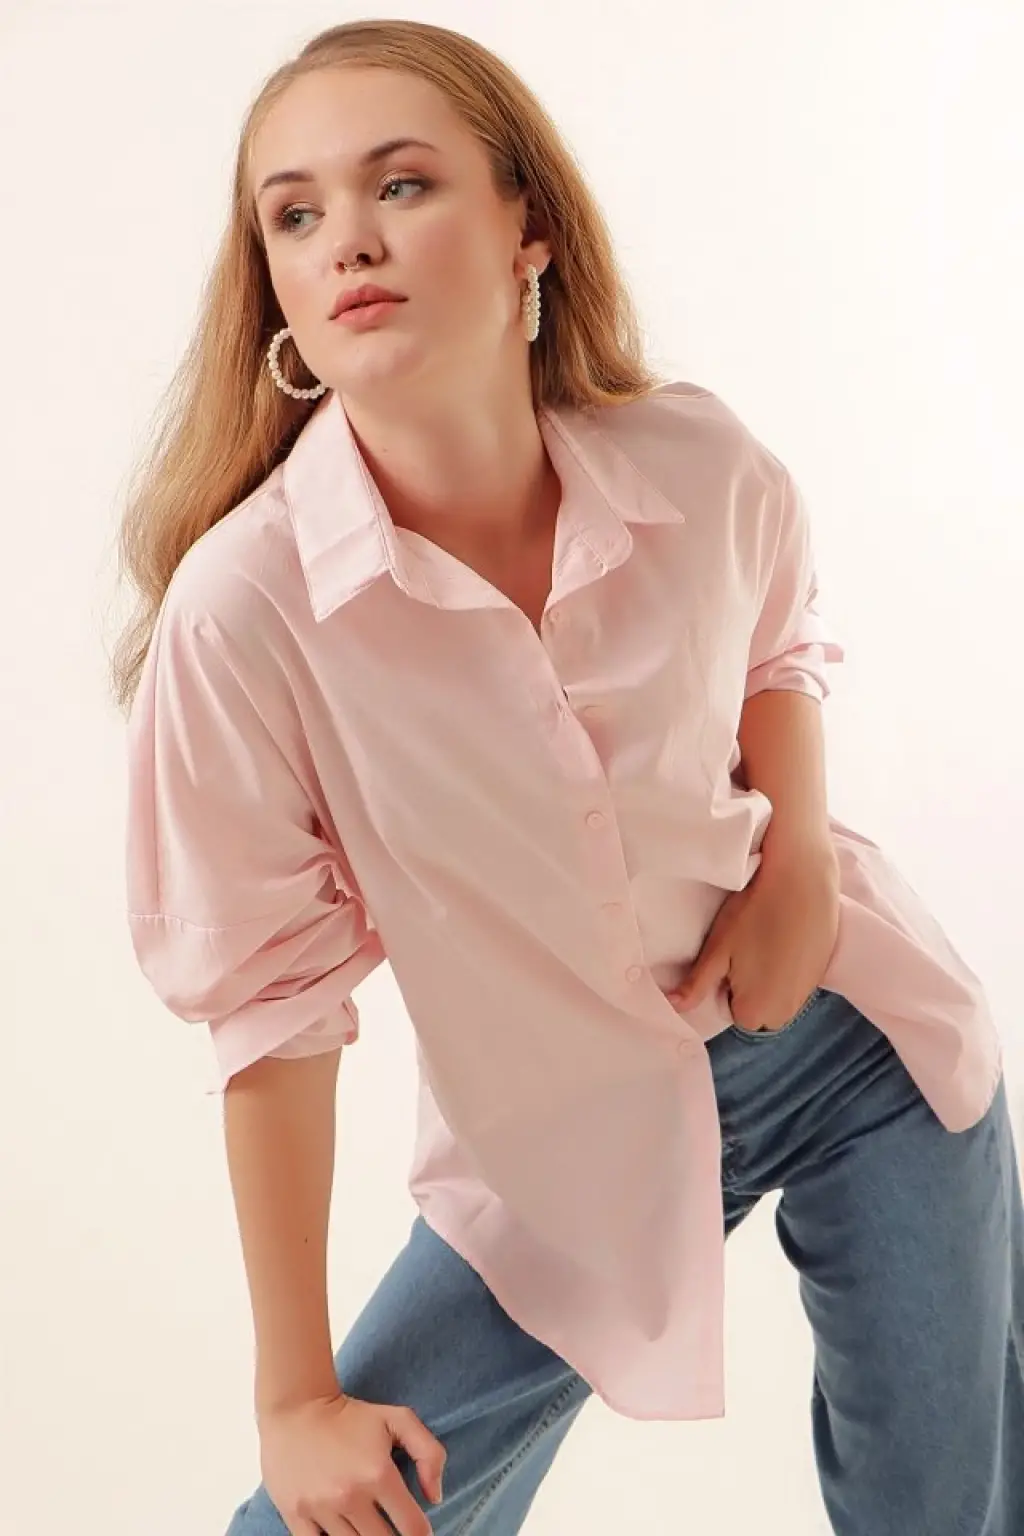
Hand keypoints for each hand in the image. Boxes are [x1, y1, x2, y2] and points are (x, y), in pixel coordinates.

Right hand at [258, 1390, 445, 1535]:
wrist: (295, 1407)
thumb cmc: (350, 1415)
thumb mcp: (397, 1419)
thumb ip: (429, 1453)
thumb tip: (435, 1497)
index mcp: (378, 1474)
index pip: (412, 1528)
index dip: (422, 1535)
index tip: (419, 1532)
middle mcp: (350, 1497)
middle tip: (393, 1530)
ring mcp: (320, 1509)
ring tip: (369, 1530)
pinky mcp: (295, 1515)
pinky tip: (342, 1533)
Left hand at [667, 843, 839, 1032]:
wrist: (804, 881)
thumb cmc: (754, 913)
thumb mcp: (718, 948)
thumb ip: (696, 985)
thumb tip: (673, 1006)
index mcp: (754, 1013)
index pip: (727, 1009)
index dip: (723, 982)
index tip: (728, 954)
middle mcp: (783, 1014)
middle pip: (753, 1008)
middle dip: (746, 986)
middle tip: (745, 947)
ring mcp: (805, 996)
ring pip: (773, 996)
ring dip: (766, 978)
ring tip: (764, 940)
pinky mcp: (820, 976)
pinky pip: (793, 983)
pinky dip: (786, 968)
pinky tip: (783, 938)